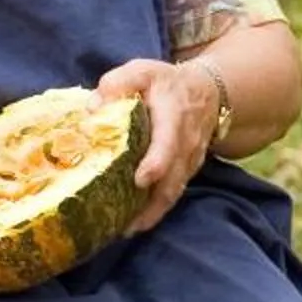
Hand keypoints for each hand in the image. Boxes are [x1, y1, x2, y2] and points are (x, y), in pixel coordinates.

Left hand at [96, 57, 220, 235]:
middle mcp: (186, 144)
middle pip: (173, 179)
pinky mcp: (185, 173)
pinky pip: (172, 195)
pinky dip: (155, 211)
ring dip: (152, 214)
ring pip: (173, 192)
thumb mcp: (143, 71)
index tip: (141, 180)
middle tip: (125, 224)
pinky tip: (133, 224)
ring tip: (125, 230)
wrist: (207, 93)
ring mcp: (188, 162)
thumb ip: (119, 83)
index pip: (169, 143)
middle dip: (152, 204)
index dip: (157, 162)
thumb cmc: (166, 83)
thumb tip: (93, 108)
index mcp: (174, 117)